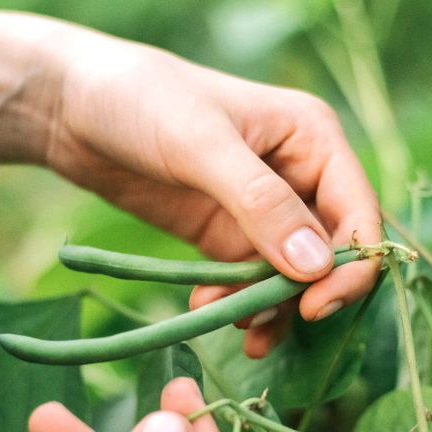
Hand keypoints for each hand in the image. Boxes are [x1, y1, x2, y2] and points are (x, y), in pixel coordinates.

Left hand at [36, 25, 381, 356]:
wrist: (73, 107)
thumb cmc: (140, 101)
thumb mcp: (201, 146)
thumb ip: (261, 205)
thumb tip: (315, 267)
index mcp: (312, 138)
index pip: (358, 211)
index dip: (350, 264)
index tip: (316, 306)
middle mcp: (300, 176)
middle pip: (332, 253)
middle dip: (307, 295)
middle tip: (267, 327)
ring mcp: (265, 211)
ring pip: (293, 277)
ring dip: (271, 308)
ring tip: (238, 331)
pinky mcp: (228, 236)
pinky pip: (251, 282)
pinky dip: (239, 305)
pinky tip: (207, 312)